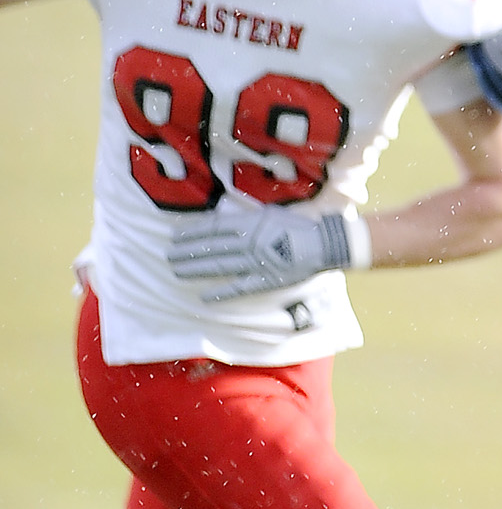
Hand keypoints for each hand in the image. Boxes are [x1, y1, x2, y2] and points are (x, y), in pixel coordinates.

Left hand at [168, 209, 361, 298]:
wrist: (328, 242)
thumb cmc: (302, 223)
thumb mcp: (272, 211)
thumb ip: (247, 215)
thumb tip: (223, 214)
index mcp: (252, 223)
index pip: (214, 228)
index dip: (192, 233)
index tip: (174, 235)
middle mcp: (250, 242)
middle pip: (211, 247)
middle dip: (187, 251)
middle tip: (168, 255)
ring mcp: (257, 262)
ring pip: (220, 266)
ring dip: (196, 269)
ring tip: (177, 271)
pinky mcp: (267, 279)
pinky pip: (240, 288)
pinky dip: (222, 293)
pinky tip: (205, 297)